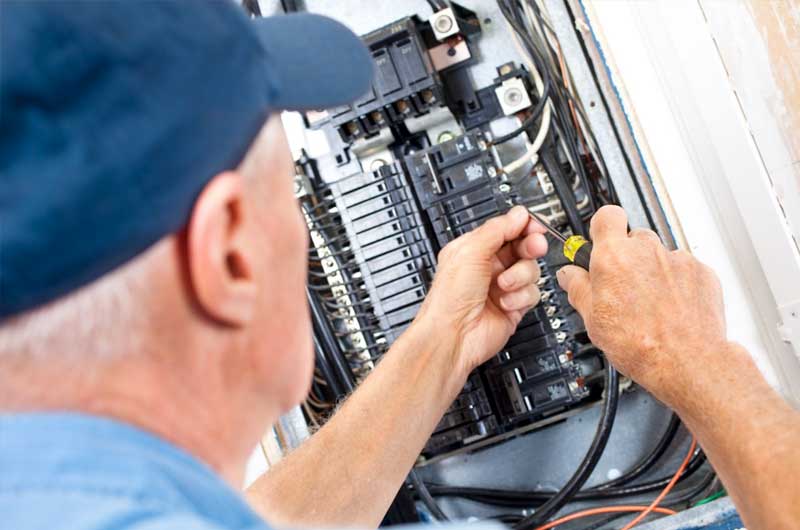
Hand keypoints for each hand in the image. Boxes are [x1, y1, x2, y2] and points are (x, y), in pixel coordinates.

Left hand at [414, 206, 547, 379]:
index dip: (523, 225)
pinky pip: (533, 293)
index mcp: (474, 248)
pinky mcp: (514, 306)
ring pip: (531, 270)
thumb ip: (497, 229)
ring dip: (519, 277)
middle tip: (534, 246)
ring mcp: (503, 287)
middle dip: (530, 246)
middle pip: (523, 247)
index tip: (535, 225)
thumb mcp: (470, 251)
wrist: (453, 335)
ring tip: (503, 285)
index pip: (506, 229)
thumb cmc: (449, 298)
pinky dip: (521, 297)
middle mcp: (489, 266)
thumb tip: (519, 214)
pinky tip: (505, 302)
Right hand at [556, 205, 727, 407]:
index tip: (599, 242)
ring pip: (659, 256)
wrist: (686, 362)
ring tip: (649, 304)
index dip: (602, 228)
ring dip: (652, 272)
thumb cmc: (640, 344)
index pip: (606, 216)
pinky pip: (683, 269)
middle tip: (621, 286)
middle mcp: (647, 250)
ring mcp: (677, 260)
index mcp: (614, 257)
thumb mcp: (592, 319)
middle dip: (626, 257)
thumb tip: (569, 276)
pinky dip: (677, 283)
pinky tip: (670, 308)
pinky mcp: (702, 272)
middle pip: (633, 238)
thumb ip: (577, 288)